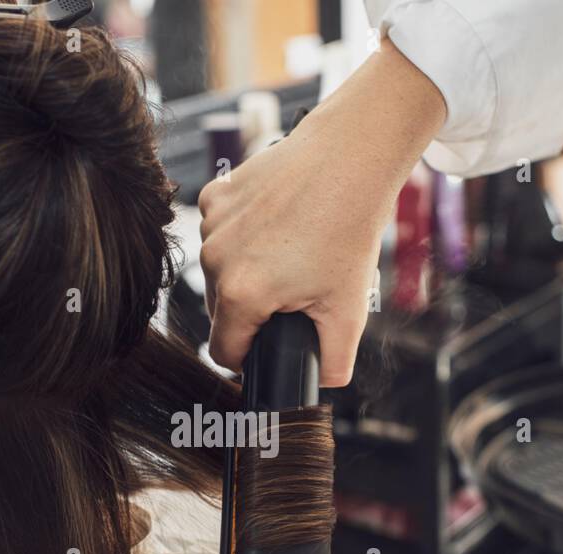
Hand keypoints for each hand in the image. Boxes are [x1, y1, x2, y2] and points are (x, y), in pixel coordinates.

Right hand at [198, 38, 447, 386]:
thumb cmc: (349, 230)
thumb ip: (334, 362)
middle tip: (293, 293)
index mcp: (242, 294)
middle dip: (250, 312)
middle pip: (220, 311)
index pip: (224, 351)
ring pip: (218, 271)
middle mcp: (215, 259)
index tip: (271, 344)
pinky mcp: (216, 195)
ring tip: (288, 254)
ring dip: (243, 273)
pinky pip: (219, 233)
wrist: (350, 158)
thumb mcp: (349, 310)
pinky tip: (275, 224)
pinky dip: (241, 236)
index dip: (249, 356)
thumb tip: (324, 385)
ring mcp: (211, 224)